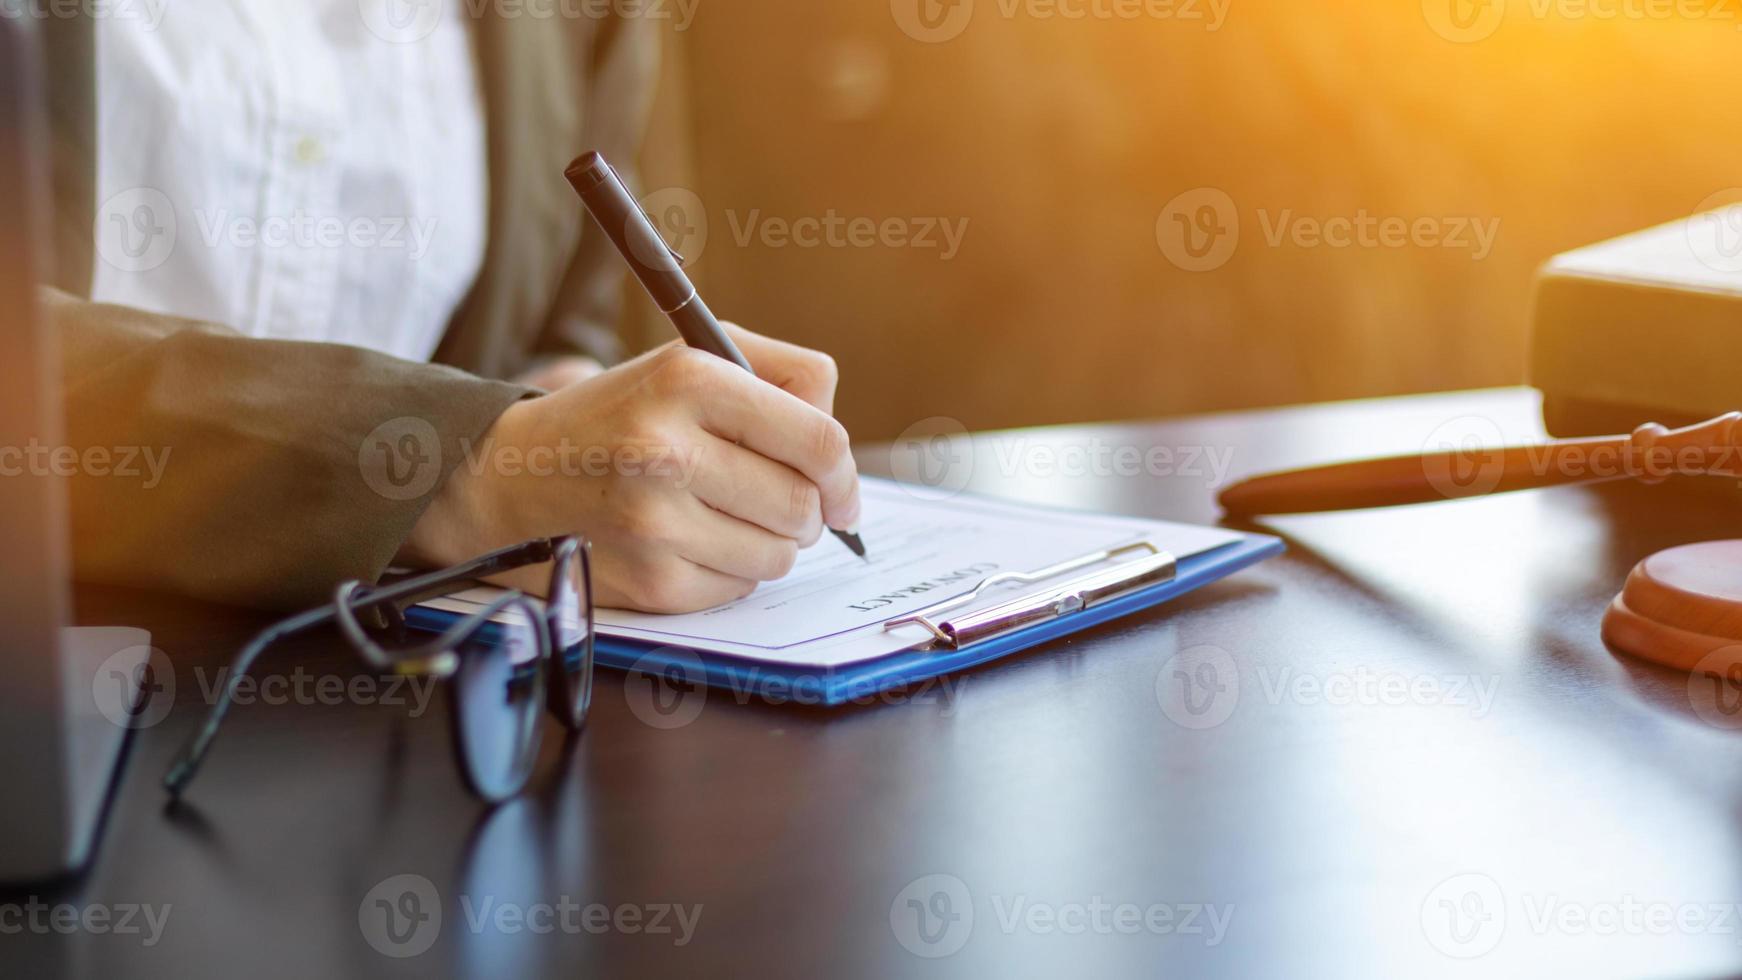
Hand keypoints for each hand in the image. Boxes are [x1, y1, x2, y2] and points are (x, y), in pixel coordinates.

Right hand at [403, 323, 861, 612]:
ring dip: (770, 543)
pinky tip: (692, 542)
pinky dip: (730, 571)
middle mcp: (668, 449)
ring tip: (725, 516)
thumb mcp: (691, 360)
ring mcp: (656, 521)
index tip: (843, 492)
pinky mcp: (650, 580)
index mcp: (689, 379)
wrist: (513, 476)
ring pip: (779, 555)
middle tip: (780, 502)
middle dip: (807, 511)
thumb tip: (840, 459)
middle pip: (803, 506)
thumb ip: (785, 378)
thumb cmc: (623, 415)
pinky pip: (738, 588)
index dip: (844, 475)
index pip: (818, 441)